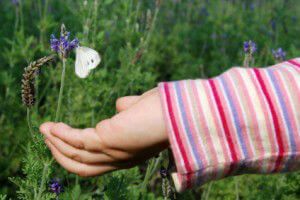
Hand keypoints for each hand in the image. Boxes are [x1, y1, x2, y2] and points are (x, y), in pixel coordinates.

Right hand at [39, 88, 168, 176]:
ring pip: (75, 156)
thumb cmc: (164, 110)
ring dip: (56, 143)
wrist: (181, 113)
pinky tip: (52, 125)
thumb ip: (127, 110)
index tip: (63, 138)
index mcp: (126, 155)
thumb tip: (118, 106)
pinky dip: (62, 134)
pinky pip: (77, 141)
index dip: (76, 153)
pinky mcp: (108, 140)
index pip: (95, 162)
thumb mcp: (140, 112)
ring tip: (44, 129)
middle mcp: (118, 159)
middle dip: (61, 152)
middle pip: (81, 166)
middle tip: (47, 136)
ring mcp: (113, 153)